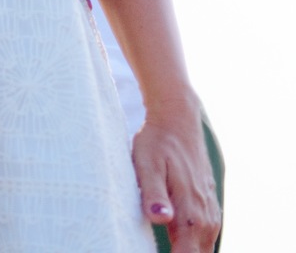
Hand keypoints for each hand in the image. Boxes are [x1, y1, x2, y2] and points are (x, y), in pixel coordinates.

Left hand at [132, 93, 220, 251]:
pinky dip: (193, 247)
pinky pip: (205, 240)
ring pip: (203, 251)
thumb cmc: (158, 141)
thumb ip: (153, 192)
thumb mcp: (147, 163)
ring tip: (167, 246)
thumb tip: (161, 219)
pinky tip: (177, 244)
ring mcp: (210, 214)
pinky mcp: (209, 209)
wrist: (178, 119)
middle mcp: (205, 219)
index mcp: (190, 213)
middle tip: (150, 248)